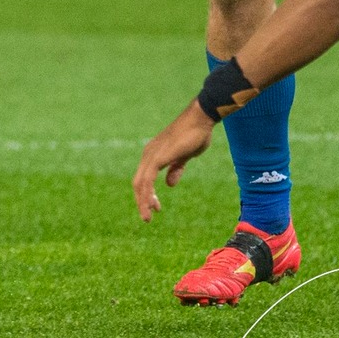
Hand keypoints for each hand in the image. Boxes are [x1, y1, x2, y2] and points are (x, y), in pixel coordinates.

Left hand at [132, 103, 215, 219]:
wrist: (200, 120)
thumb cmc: (194, 135)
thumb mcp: (184, 157)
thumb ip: (176, 169)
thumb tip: (169, 184)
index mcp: (153, 154)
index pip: (143, 178)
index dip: (147, 194)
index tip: (155, 207)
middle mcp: (148, 155)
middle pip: (138, 183)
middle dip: (142, 201)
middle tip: (147, 217)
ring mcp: (151, 155)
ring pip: (140, 184)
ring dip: (142, 202)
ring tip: (147, 217)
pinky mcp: (158, 158)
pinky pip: (147, 180)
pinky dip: (147, 194)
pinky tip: (151, 205)